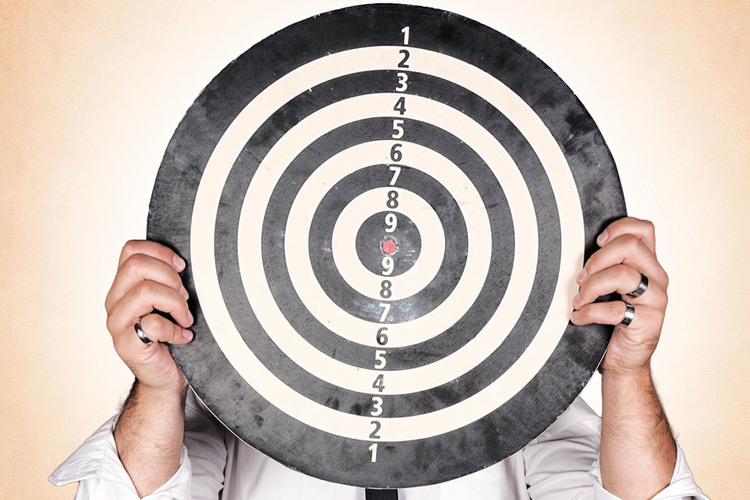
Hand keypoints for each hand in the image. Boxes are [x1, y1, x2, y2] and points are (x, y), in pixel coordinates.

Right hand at [104, 240, 193, 393]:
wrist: (166, 376)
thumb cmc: (171, 335)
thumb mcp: (169, 300)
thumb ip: (167, 279)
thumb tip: (185, 261)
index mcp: (123, 285)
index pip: (131, 249)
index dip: (160, 252)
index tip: (182, 267)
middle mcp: (114, 301)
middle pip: (137, 265)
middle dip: (170, 277)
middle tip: (184, 297)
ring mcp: (117, 322)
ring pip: (145, 291)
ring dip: (175, 303)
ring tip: (185, 318)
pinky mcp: (125, 344)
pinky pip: (153, 324)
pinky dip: (175, 330)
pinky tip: (181, 337)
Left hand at [570, 217, 668, 374]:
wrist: (624, 360)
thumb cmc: (614, 321)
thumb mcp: (613, 287)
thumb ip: (607, 266)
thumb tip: (576, 248)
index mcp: (649, 265)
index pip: (644, 229)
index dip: (619, 227)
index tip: (597, 242)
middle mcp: (657, 278)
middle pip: (630, 246)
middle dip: (597, 259)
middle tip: (580, 278)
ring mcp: (656, 300)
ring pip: (623, 274)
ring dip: (592, 286)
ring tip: (578, 300)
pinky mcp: (648, 322)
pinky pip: (615, 309)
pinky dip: (589, 312)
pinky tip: (579, 318)